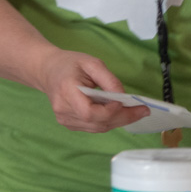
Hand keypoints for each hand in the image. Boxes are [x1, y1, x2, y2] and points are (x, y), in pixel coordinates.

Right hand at [34, 49, 151, 133]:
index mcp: (66, 91)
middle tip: (142, 111)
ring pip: (97, 128)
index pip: (89, 112)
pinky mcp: (69, 123)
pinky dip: (108, 122)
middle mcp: (63, 110)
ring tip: (134, 112)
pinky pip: (93, 127)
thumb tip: (124, 96)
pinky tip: (118, 113)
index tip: (125, 102)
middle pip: (97, 123)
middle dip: (122, 118)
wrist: (48, 70)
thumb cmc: (70, 64)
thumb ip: (108, 80)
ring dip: (118, 121)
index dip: (109, 111)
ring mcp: (65, 119)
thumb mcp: (92, 63)